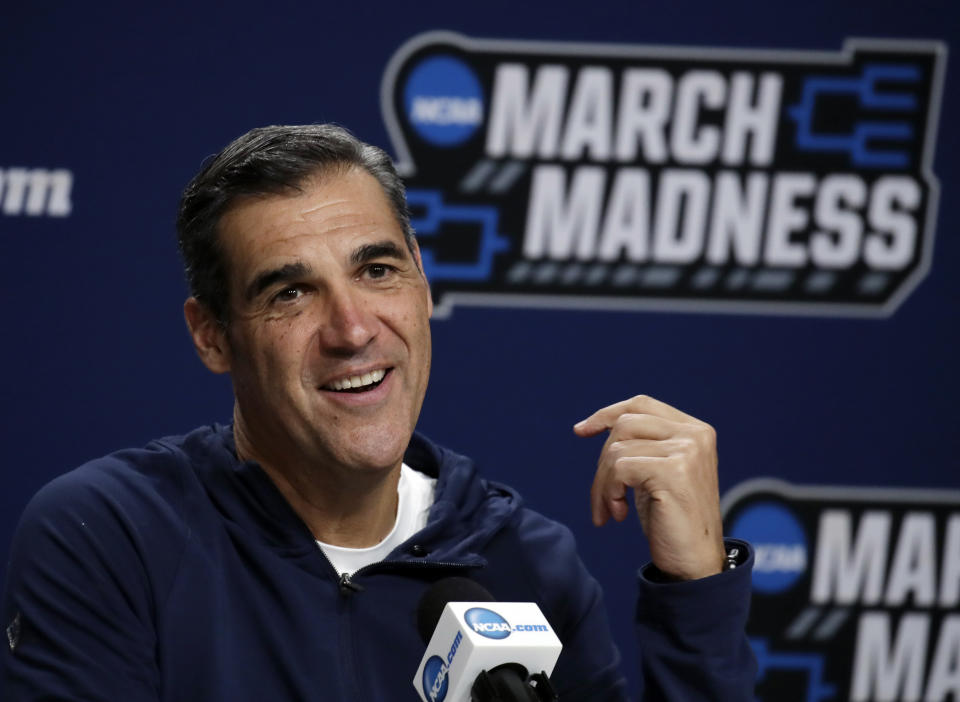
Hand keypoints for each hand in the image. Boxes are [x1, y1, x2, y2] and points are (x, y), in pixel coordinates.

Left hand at [574, 395, 725, 579]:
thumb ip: (641, 445)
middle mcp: (695, 434)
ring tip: (611, 510)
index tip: (580, 431)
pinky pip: (619, 468)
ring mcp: (687, 450)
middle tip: (602, 498)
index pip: (641, 405)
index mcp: (695, 430)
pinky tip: (618, 514)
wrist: (694, 563)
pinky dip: (609, 492)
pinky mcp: (673, 470)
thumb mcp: (656, 473)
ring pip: (617, 449)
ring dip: (603, 484)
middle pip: (624, 425)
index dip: (607, 413)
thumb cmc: (672, 520)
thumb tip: (592, 424)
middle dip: (602, 462)